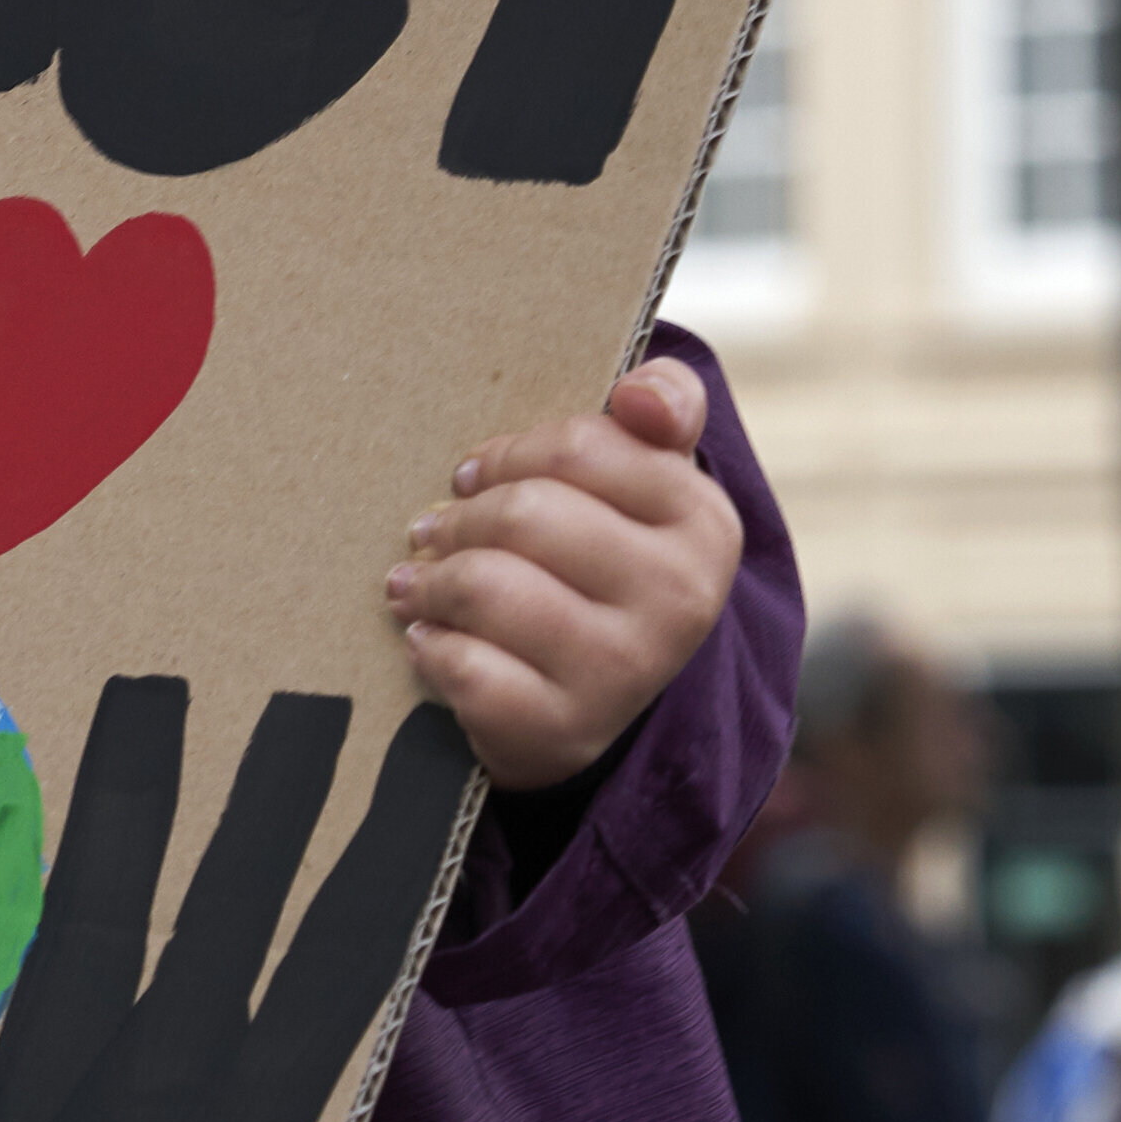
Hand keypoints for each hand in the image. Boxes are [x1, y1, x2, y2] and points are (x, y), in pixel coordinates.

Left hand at [382, 357, 741, 792]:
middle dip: (460, 518)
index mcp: (704, 521)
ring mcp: (625, 671)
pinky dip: (430, 648)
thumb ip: (663, 405)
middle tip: (432, 530)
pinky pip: (466, 667)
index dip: (510, 454)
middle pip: (526, 514)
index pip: (580, 447)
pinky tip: (428, 641)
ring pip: (487, 586)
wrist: (607, 706)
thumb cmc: (607, 563)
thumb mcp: (649, 482)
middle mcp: (680, 598)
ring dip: (432, 580)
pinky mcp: (563, 729)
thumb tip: (638, 392)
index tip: (479, 472)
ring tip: (416, 582)